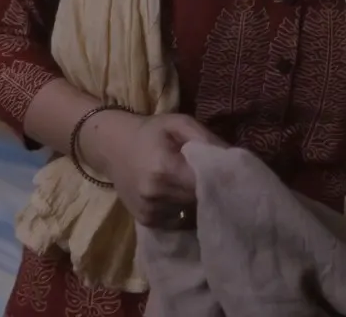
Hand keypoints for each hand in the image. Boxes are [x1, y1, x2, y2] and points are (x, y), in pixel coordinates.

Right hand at [77, 111, 221, 228]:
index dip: (223, 181)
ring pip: (192, 213)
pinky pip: (179, 221)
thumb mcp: (179, 123)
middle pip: (201, 201)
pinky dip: (185, 210)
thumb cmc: (150, 132)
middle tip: (220, 181)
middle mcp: (156, 195)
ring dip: (199, 203)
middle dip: (213, 192)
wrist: (111, 146)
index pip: (207, 184)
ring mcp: (151, 212)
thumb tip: (235, 160)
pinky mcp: (148, 222)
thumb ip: (207, 140)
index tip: (234, 176)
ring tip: (197, 186)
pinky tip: (180, 195)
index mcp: (166, 169)